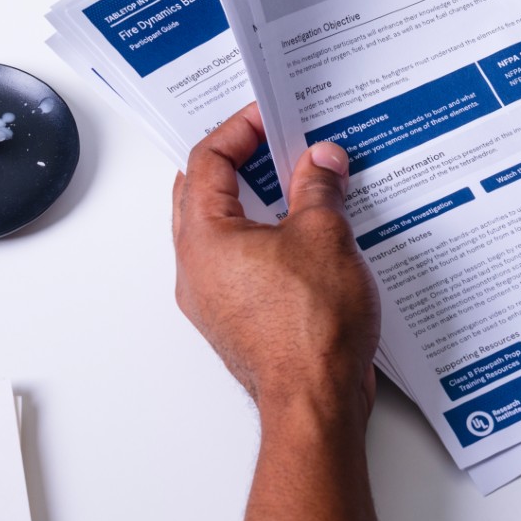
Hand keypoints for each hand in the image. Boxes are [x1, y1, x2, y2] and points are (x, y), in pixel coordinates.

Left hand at [173, 104, 380, 428]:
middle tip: (275, 142)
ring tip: (297, 183)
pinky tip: (305, 234)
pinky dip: (264, 238)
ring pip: (221, 231)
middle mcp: (196, 269)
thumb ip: (319, 187)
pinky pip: (241, 264)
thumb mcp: (324, 236)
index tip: (270, 117)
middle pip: (202, 194)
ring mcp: (213, 299)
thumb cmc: (310, 331)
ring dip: (253, 202)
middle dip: (237, 162)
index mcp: (203, 239)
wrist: (316, 404)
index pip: (206, 162)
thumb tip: (320, 161)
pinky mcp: (237, 321)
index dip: (238, 130)